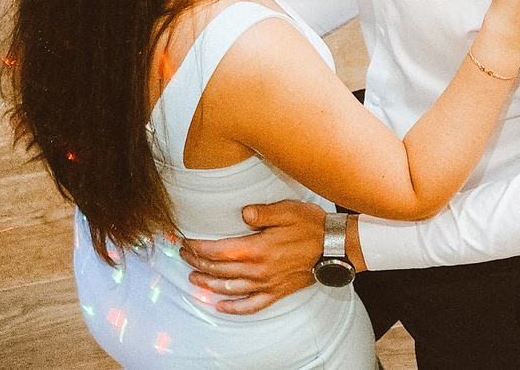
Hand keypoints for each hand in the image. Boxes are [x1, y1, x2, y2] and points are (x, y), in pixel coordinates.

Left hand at [177, 200, 325, 313]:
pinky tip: (220, 306)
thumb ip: (262, 212)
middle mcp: (258, 269)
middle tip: (183, 255)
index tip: (186, 242)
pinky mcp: (276, 293)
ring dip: (207, 284)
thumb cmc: (312, 226)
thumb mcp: (287, 210)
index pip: (218, 251)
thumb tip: (242, 213)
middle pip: (219, 270)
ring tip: (193, 278)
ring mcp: (266, 284)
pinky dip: (232, 308)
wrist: (335, 247)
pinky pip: (250, 306)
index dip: (199, 247)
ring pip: (229, 288)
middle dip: (197, 263)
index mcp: (257, 248)